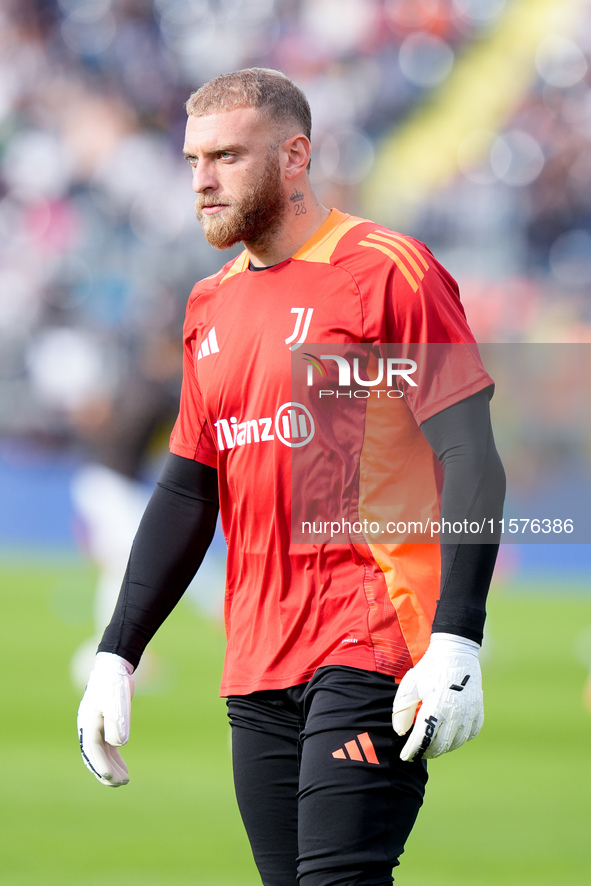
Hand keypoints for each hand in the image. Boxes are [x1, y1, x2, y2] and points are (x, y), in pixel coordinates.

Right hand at [77, 652, 133, 785]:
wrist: (113, 667)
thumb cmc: (114, 685)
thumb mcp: (117, 703)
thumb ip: (116, 723)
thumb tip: (118, 744)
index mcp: (88, 724)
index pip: (93, 751)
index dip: (102, 766)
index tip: (113, 779)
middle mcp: (87, 728)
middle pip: (94, 756)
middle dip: (106, 772)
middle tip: (121, 784)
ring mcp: (94, 726)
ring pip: (100, 753)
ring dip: (111, 767)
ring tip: (124, 780)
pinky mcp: (103, 724)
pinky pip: (106, 746)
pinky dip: (114, 757)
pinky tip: (123, 766)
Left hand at [392, 633, 482, 761]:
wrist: (456, 652)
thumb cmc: (430, 668)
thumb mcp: (411, 684)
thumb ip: (403, 709)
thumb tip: (400, 731)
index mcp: (438, 705)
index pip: (424, 736)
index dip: (413, 749)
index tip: (405, 756)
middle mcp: (457, 712)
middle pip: (441, 744)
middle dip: (427, 751)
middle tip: (417, 752)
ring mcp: (470, 712)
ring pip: (457, 742)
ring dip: (443, 748)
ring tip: (431, 746)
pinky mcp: (478, 710)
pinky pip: (471, 733)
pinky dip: (460, 739)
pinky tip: (450, 737)